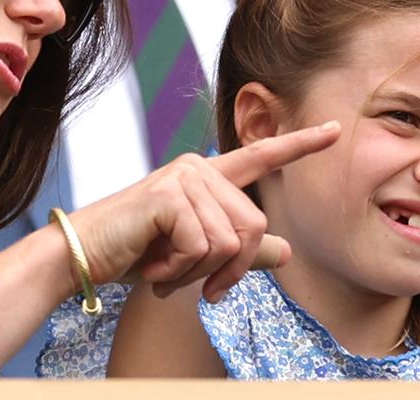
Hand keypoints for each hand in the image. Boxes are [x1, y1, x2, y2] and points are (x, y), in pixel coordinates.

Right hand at [67, 121, 339, 302]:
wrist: (83, 255)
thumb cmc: (135, 252)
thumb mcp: (195, 254)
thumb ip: (240, 251)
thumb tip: (287, 252)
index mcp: (207, 176)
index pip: (261, 157)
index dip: (300, 144)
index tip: (335, 130)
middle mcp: (198, 168)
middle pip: (255, 225)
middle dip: (232, 270)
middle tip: (201, 288)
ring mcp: (183, 177)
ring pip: (230, 241)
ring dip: (199, 273)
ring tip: (166, 273)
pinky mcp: (168, 196)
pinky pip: (204, 246)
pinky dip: (180, 270)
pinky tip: (155, 266)